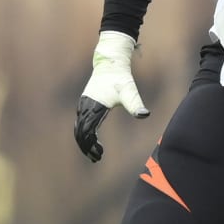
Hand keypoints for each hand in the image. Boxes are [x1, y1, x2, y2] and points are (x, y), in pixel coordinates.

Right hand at [74, 31, 149, 162]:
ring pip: (78, 129)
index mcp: (94, 107)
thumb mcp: (129, 92)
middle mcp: (85, 107)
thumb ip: (136, 104)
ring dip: (84, 142)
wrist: (110, 64)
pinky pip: (80, 123)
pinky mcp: (84, 104)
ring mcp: (83, 105)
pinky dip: (84, 134)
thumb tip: (145, 115)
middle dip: (86, 148)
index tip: (100, 154)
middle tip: (97, 158)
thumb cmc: (121, 79)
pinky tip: (94, 140)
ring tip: (96, 153)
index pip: (86, 132)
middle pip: (79, 133)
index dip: (91, 145)